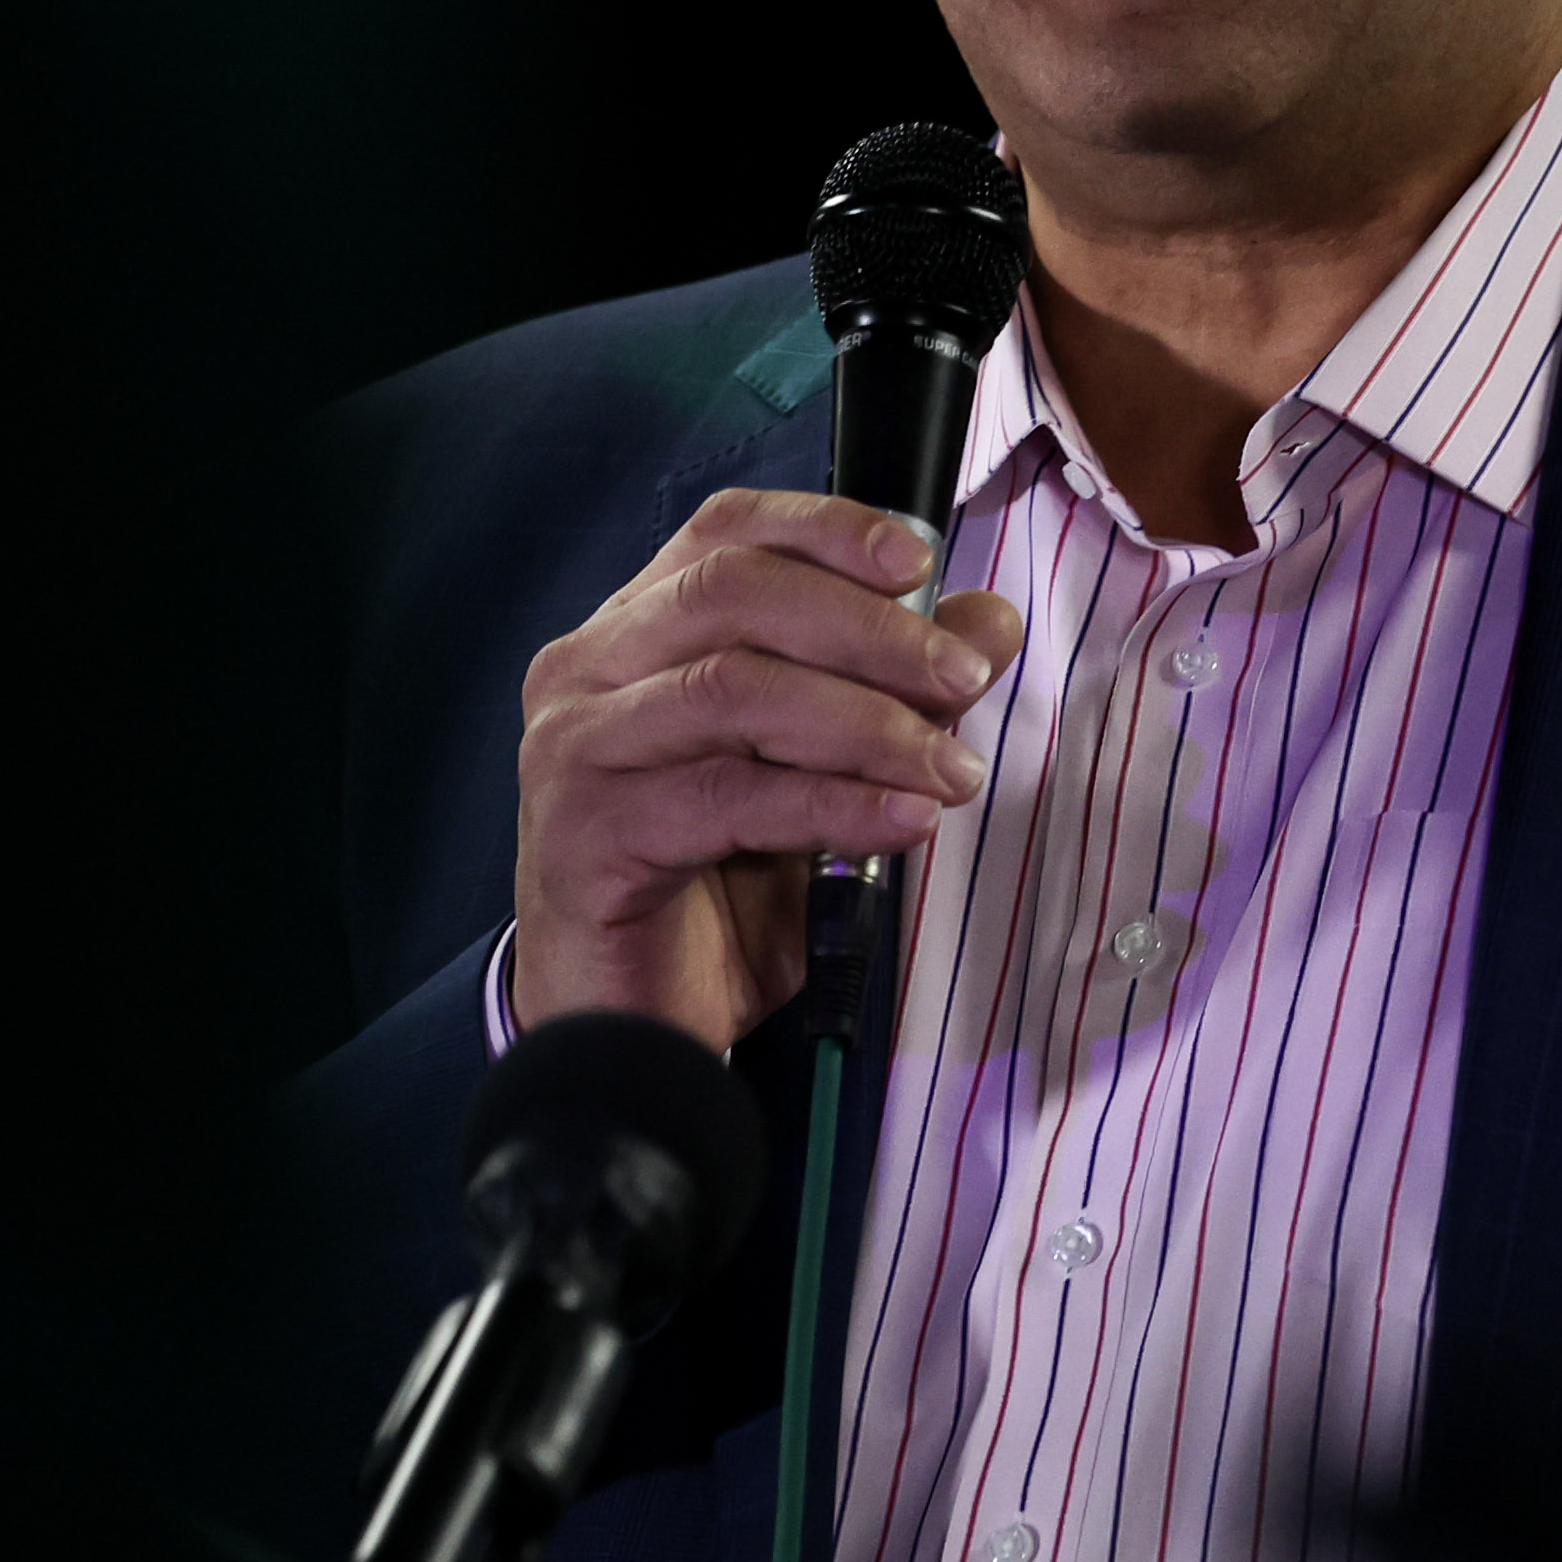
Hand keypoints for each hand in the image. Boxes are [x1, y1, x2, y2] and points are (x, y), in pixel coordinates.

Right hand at [509, 489, 1025, 1050]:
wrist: (628, 1031)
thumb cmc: (713, 895)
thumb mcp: (821, 778)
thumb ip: (890, 691)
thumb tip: (987, 618)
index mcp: (632, 635)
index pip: (724, 534)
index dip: (826, 530)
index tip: (921, 560)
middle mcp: (586, 672)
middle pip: (733, 593)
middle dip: (867, 629)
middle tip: (964, 676)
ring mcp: (574, 749)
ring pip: (733, 689)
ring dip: (864, 721)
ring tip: (950, 770)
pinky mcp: (583, 833)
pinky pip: (726, 797)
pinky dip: (831, 803)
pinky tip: (902, 821)